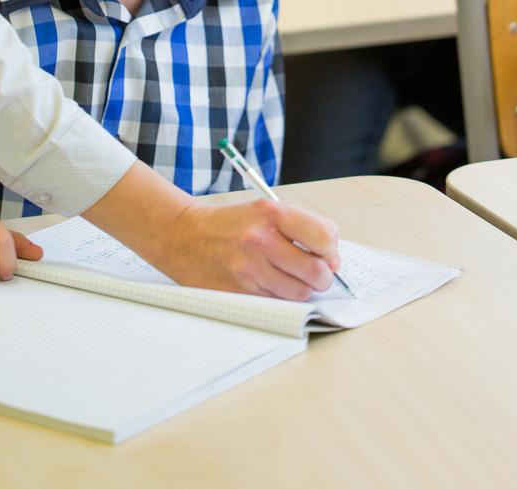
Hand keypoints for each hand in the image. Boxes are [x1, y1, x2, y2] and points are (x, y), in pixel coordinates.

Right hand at [154, 196, 341, 299]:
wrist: (183, 236)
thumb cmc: (228, 224)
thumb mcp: (262, 211)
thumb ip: (300, 228)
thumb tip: (333, 260)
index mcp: (270, 213)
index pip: (323, 236)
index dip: (331, 250)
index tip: (327, 255)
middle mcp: (260, 240)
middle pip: (316, 271)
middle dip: (322, 276)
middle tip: (316, 273)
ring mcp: (248, 268)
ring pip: (299, 293)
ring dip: (301, 290)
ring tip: (288, 278)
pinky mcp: (239, 292)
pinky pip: (277, 304)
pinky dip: (279, 298)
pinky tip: (268, 285)